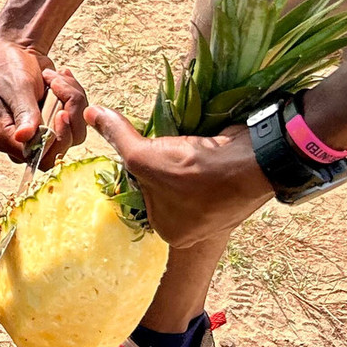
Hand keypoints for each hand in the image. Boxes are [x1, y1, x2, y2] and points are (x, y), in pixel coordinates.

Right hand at [0, 34, 87, 163]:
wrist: (16, 50)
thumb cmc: (9, 68)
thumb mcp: (17, 89)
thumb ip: (25, 114)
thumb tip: (24, 137)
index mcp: (6, 139)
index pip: (39, 157)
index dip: (56, 139)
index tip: (61, 113)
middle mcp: (24, 141)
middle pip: (61, 147)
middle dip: (69, 114)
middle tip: (59, 85)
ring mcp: (42, 132)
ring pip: (75, 132)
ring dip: (73, 101)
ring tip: (57, 78)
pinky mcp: (56, 122)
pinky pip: (78, 119)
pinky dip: (74, 96)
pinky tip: (62, 77)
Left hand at [84, 105, 273, 247]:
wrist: (255, 162)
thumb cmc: (191, 170)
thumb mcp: (143, 154)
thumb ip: (117, 136)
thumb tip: (91, 114)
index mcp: (170, 232)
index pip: (143, 194)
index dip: (142, 168)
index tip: (149, 152)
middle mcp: (193, 229)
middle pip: (163, 187)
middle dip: (163, 165)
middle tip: (169, 149)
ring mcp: (215, 212)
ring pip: (186, 179)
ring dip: (184, 159)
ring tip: (187, 147)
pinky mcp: (232, 193)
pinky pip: (207, 174)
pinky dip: (204, 158)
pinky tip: (205, 147)